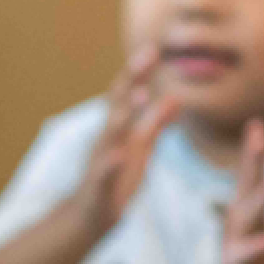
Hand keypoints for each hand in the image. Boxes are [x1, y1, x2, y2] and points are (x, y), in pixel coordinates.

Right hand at [75, 46, 177, 226]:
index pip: (126, 94)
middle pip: (118, 103)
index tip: (153, 48)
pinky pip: (105, 172)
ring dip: (124, 114)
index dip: (138, 72)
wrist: (89, 215)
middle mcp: (107, 138)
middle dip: (132, 79)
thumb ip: (155, 124)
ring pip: (111, 133)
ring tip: (140, 96)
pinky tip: (121, 155)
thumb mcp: (140, 148)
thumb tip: (174, 98)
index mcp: (117, 129)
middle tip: (148, 55)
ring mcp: (102, 159)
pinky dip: (112, 162)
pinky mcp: (100, 185)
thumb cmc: (117, 179)